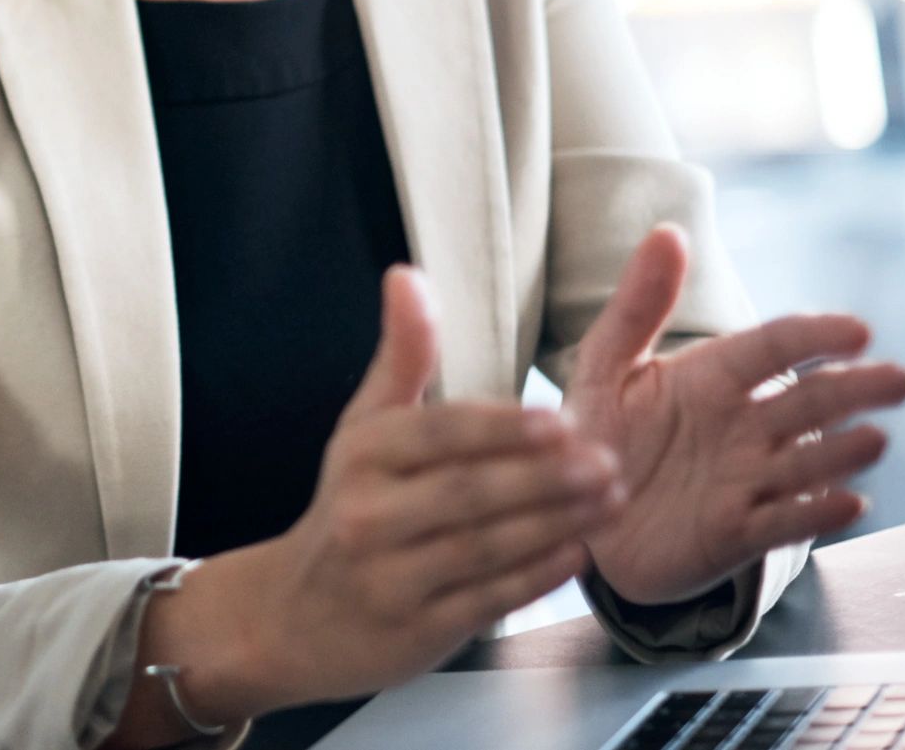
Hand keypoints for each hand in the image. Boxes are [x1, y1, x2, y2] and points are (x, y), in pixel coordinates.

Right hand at [117, 266, 620, 741]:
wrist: (294, 614)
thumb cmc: (349, 506)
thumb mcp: (364, 427)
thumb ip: (402, 354)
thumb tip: (406, 276)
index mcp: (363, 455)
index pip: (439, 433)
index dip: (502, 428)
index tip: (562, 419)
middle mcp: (369, 515)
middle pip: (468, 492)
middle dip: (545, 478)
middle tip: (608, 461)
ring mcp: (389, 577)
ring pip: (484, 547)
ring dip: (555, 523)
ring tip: (611, 501)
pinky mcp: (414, 629)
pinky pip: (485, 600)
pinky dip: (535, 578)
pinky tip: (576, 555)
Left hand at [562, 225, 904, 606]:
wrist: (582, 516)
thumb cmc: (601, 431)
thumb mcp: (606, 365)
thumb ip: (637, 305)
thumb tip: (668, 231)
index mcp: (714, 376)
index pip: (772, 347)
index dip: (814, 336)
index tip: (858, 330)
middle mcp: (743, 426)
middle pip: (807, 403)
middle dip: (855, 390)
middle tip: (900, 380)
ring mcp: (746, 479)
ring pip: (804, 463)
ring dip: (841, 452)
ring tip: (874, 439)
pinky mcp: (737, 533)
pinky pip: (782, 522)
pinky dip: (815, 514)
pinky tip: (850, 503)